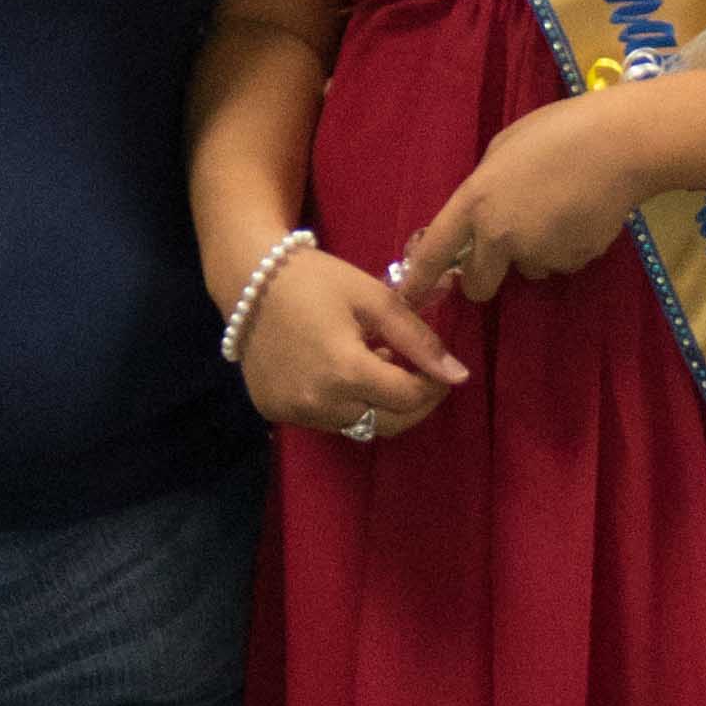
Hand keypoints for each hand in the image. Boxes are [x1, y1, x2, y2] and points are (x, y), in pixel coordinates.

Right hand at [238, 248, 465, 440]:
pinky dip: (344, 404)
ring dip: (377, 405)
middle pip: (387, 424)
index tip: (442, 369)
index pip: (409, 398)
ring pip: (357, 426)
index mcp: (346, 371)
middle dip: (413, 404)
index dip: (434, 386)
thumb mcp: (373, 298)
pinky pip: (326, 420)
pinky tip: (342, 373)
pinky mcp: (275, 412)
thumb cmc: (315, 279)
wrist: (248, 279)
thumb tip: (457, 375)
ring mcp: (294, 412)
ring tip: (377, 367)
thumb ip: (417, 339)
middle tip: (420, 376)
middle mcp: (319, 403)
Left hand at [396, 88, 664, 305]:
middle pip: (480, 284)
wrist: (619, 143)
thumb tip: (484, 210)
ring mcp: (539, 253)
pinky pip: (563, 260)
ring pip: (529, 268)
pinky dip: (569, 245)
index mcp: (476, 202)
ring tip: (560, 207)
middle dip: (487, 276)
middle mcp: (501, 236)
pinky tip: (583, 212)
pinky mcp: (574, 260)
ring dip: (537, 251)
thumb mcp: (503, 148)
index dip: (418, 280)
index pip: (436, 251)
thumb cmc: (558, 131)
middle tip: (504, 252)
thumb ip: (486, 185)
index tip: (406, 300)